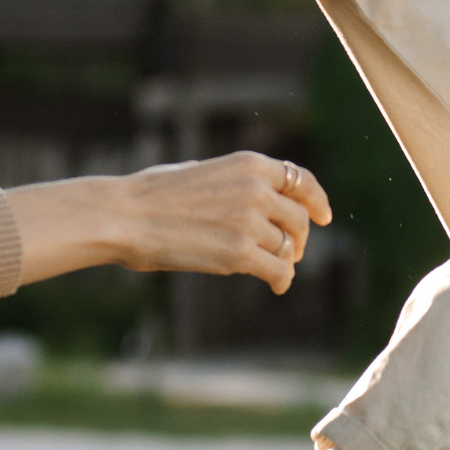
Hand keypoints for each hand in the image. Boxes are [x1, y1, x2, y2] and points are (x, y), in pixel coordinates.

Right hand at [8, 152, 334, 289]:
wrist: (125, 216)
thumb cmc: (151, 195)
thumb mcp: (199, 170)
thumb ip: (231, 181)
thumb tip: (250, 195)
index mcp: (248, 164)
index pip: (300, 180)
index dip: (317, 201)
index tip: (324, 217)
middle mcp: (256, 189)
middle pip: (299, 220)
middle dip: (298, 238)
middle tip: (292, 252)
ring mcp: (250, 222)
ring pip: (287, 247)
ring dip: (284, 260)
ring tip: (274, 269)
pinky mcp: (241, 254)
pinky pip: (278, 270)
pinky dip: (281, 280)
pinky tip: (276, 286)